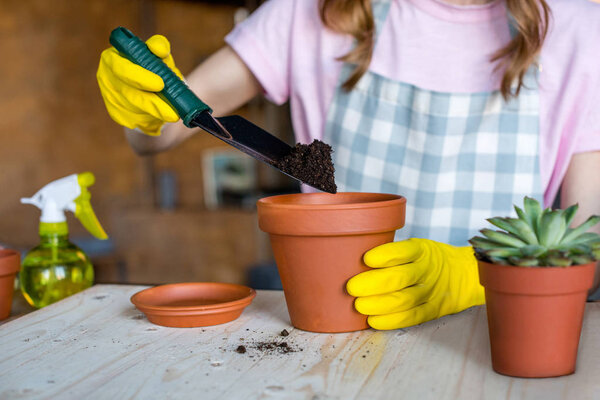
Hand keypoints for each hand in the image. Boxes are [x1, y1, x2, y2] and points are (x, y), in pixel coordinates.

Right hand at [97, 35, 182, 135]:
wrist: (150, 89)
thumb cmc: (153, 68)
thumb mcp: (157, 55)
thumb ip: (159, 46)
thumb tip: (158, 48)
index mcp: (112, 58)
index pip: (122, 67)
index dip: (140, 77)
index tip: (160, 84)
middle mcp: (106, 77)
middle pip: (128, 92)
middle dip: (152, 102)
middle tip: (172, 112)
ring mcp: (109, 97)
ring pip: (133, 108)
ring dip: (155, 113)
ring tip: (173, 115)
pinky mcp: (115, 113)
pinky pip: (133, 119)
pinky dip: (149, 119)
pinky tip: (160, 118)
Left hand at [346, 238, 484, 329]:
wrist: (463, 275)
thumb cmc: (427, 260)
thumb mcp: (416, 247)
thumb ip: (392, 253)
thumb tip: (352, 259)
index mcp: (422, 250)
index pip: (403, 251)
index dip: (384, 256)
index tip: (366, 259)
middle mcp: (428, 270)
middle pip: (400, 277)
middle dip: (373, 283)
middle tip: (352, 287)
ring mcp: (431, 291)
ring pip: (404, 300)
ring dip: (379, 304)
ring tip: (359, 305)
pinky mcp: (433, 310)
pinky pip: (412, 317)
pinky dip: (391, 321)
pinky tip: (374, 320)